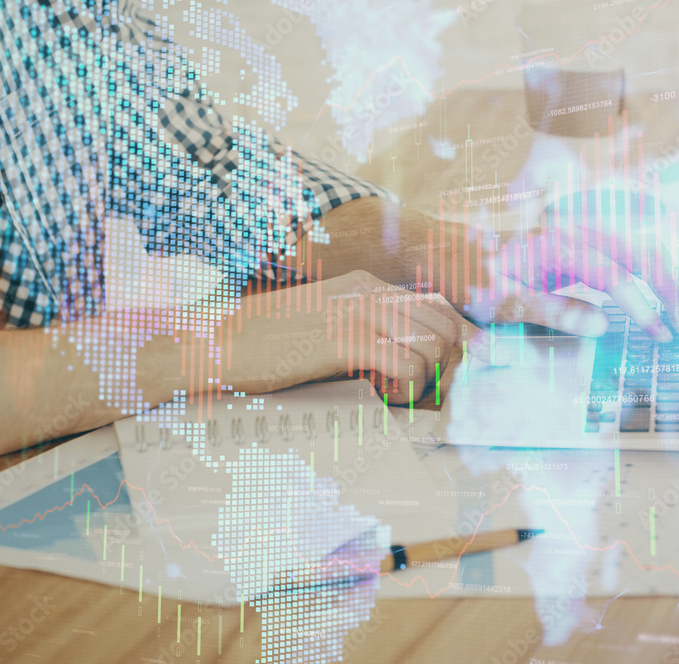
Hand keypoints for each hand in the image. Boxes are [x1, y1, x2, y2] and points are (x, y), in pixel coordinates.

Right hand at [230, 270, 477, 403]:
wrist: (223, 341)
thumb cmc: (270, 341)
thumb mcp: (327, 322)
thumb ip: (366, 328)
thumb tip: (408, 354)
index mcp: (366, 285)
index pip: (438, 305)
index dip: (456, 340)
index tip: (452, 367)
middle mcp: (369, 292)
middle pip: (445, 323)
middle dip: (446, 362)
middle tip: (425, 386)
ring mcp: (359, 313)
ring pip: (433, 345)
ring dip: (425, 378)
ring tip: (397, 390)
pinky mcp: (347, 341)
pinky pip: (407, 367)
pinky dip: (405, 389)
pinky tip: (382, 392)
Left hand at [468, 201, 678, 341]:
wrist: (451, 251)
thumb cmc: (473, 278)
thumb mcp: (502, 302)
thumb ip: (551, 311)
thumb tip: (602, 325)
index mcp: (557, 244)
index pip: (614, 273)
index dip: (641, 305)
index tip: (661, 334)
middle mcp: (575, 231)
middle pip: (640, 251)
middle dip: (670, 288)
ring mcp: (581, 232)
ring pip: (640, 247)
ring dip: (666, 279)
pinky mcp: (582, 242)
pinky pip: (627, 251)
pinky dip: (651, 272)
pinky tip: (661, 296)